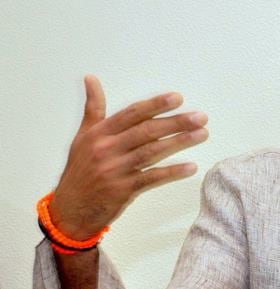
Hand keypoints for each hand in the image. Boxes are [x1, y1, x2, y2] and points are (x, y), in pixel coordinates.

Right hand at [49, 75, 208, 239]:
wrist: (70, 210)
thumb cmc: (80, 170)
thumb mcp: (83, 136)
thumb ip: (94, 107)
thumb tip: (91, 78)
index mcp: (100, 133)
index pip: (132, 114)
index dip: (155, 105)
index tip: (178, 98)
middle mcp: (106, 149)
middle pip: (146, 131)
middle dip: (176, 122)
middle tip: (201, 117)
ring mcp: (115, 170)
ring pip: (152, 152)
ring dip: (180, 142)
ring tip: (202, 134)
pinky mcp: (123, 190)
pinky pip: (152, 178)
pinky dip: (172, 172)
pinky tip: (191, 167)